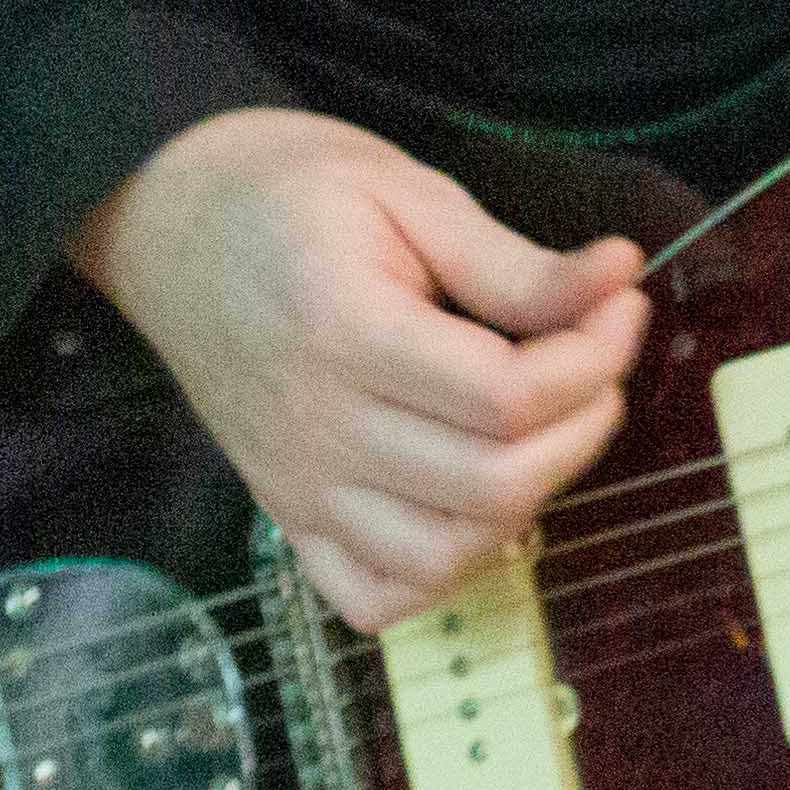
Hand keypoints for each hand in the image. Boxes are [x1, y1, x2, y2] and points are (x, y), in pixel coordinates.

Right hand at [67, 107, 650, 630]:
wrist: (168, 219)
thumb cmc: (286, 196)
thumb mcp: (408, 194)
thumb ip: (517, 263)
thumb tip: (621, 277)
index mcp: (344, 334)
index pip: (508, 398)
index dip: (596, 357)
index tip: (620, 306)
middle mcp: (315, 428)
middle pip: (495, 484)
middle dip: (584, 424)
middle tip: (594, 361)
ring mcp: (296, 484)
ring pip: (447, 554)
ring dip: (529, 500)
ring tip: (542, 425)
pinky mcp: (286, 514)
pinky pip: (376, 595)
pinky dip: (443, 570)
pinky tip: (471, 501)